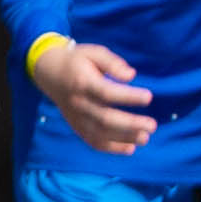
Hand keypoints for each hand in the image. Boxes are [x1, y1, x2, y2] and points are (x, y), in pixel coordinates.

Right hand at [34, 37, 153, 155]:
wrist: (48, 72)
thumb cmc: (76, 60)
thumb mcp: (94, 52)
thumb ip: (112, 63)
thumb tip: (131, 75)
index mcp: (83, 82)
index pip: (106, 93)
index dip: (128, 96)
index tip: (149, 97)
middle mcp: (78, 103)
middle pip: (104, 118)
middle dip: (130, 124)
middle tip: (152, 125)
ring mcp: (76, 117)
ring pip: (100, 133)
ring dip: (124, 139)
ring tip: (145, 138)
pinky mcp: (76, 125)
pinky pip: (92, 141)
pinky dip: (111, 148)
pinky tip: (130, 148)